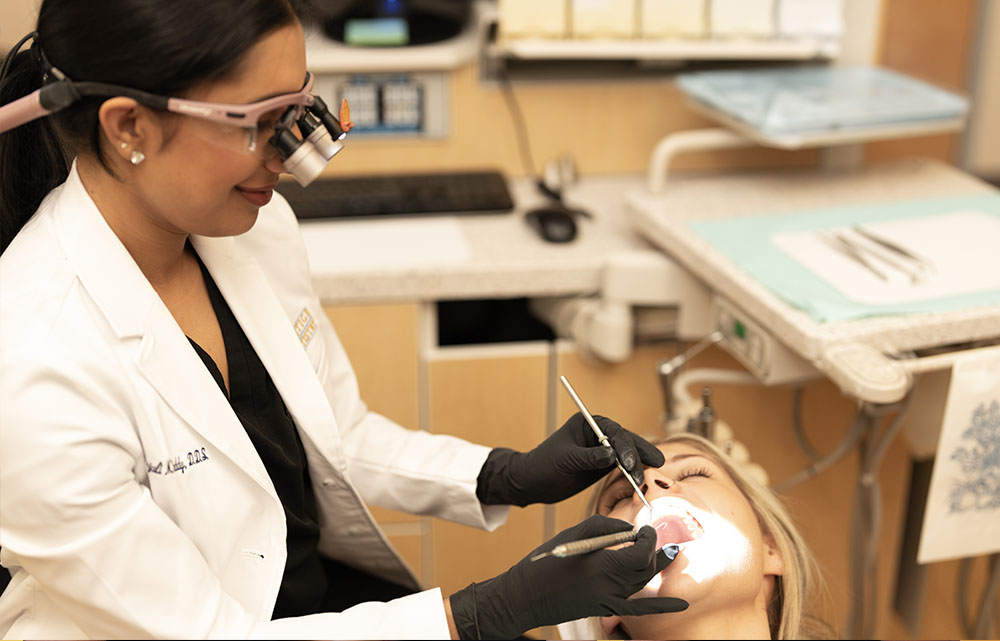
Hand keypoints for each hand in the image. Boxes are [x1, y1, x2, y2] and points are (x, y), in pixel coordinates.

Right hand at [448, 515, 687, 638]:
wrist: (526, 597)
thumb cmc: (545, 562)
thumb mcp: (573, 535)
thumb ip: (604, 527)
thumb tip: (628, 527)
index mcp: (602, 566)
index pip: (641, 553)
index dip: (648, 540)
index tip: (645, 528)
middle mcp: (610, 587)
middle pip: (646, 568)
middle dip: (654, 550)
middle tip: (654, 536)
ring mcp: (609, 601)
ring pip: (643, 583)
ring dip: (658, 567)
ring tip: (672, 553)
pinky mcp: (606, 609)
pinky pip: (639, 608)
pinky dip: (661, 605)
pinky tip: (682, 604)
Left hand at [476, 412, 664, 505]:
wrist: (533, 482)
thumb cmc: (543, 465)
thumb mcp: (566, 460)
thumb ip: (589, 457)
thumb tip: (612, 456)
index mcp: (587, 423)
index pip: (613, 431)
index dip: (625, 446)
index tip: (629, 464)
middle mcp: (598, 434)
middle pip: (626, 441)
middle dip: (639, 454)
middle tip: (654, 466)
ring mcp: (602, 449)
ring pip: (628, 454)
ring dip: (639, 465)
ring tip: (650, 477)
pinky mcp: (603, 465)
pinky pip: (623, 467)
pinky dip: (632, 474)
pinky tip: (642, 482)